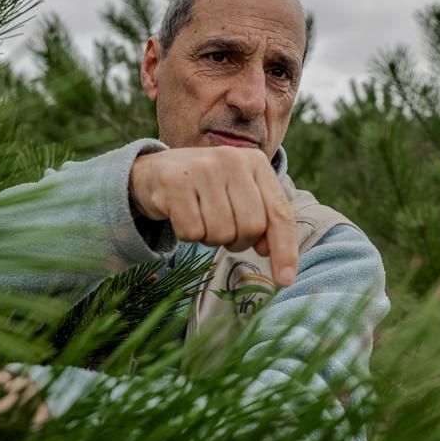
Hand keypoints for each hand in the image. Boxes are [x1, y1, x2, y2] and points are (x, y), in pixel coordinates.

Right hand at [129, 147, 297, 286]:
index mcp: (255, 162)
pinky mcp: (175, 183)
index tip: (284, 280)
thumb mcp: (239, 193)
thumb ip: (261, 217)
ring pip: (221, 233)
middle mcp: (232, 160)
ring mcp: (202, 169)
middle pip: (251, 228)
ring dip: (210, 238)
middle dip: (238, 241)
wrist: (154, 171)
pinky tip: (182, 216)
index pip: (280, 213)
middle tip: (223, 231)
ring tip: (200, 218)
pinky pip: (192, 232)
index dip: (285, 250)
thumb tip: (266, 250)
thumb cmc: (205, 188)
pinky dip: (188, 235)